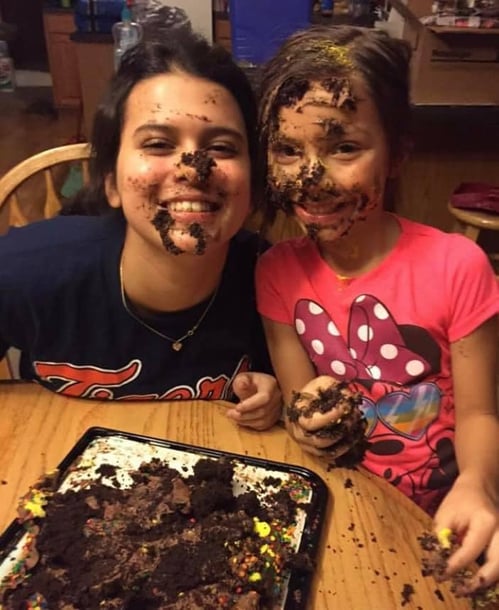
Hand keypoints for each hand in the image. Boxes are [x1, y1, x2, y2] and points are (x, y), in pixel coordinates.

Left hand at [227, 372, 281, 430]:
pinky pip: (262, 426)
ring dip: (245, 421)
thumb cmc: (250, 382)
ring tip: (233, 416)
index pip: (264, 397)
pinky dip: (250, 424)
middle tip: (230, 413)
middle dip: (244, 414)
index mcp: (271, 385)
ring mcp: (276, 409)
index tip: (237, 407)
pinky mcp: (273, 418)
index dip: (251, 404)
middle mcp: (277, 397)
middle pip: (263, 411)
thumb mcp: (243, 377)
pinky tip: (241, 420)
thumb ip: (242, 380)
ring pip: (262, 420)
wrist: (257, 387)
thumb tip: (242, 384)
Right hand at [286, 376, 349, 457]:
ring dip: (344, 442)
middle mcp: (298, 433)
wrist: (305, 402)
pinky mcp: (314, 451)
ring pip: (325, 452)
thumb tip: (350, 399)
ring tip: (356, 428)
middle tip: (354, 418)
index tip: (346, 407)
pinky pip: (329, 457)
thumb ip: (335, 388)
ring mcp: (306, 445)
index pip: (311, 423)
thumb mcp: (322, 383)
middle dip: (340, 431)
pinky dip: (343, 449)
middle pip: (319, 441)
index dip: (330, 417)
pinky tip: (353, 438)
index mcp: (297, 416)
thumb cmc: (314, 392)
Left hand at [434, 473, 498, 591]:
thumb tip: (438, 561)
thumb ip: (441, 537)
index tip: (440, 575)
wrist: (479, 487)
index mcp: (485, 523)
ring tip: (469, 589)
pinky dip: (492, 575)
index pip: (470, 551)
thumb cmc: (460, 499)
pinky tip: (478, 581)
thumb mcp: (445, 514)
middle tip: (461, 590)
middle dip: (479, 582)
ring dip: (488, 582)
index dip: (454, 566)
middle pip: (496, 565)